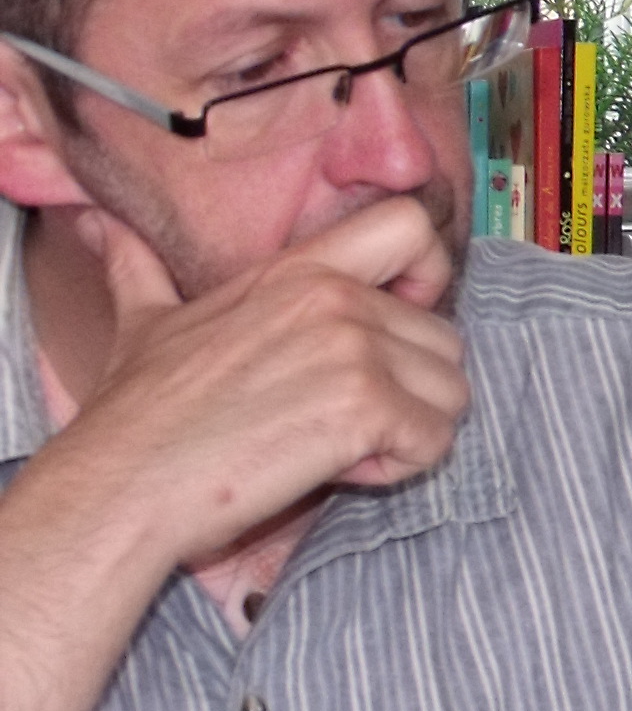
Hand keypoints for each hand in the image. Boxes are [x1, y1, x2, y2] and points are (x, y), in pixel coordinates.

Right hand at [0, 196, 464, 710]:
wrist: (120, 485)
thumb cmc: (135, 416)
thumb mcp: (145, 322)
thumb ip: (140, 269)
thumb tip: (101, 226)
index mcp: (298, 270)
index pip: (411, 227)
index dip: (425, 274)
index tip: (395, 319)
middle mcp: (336, 297)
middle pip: (445, 336)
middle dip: (409, 389)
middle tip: (335, 420)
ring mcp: (355, 349)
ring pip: (452, 392)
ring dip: (406, 431)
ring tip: (331, 445)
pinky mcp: (366, 407)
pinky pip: (434, 439)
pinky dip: (397, 467)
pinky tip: (333, 470)